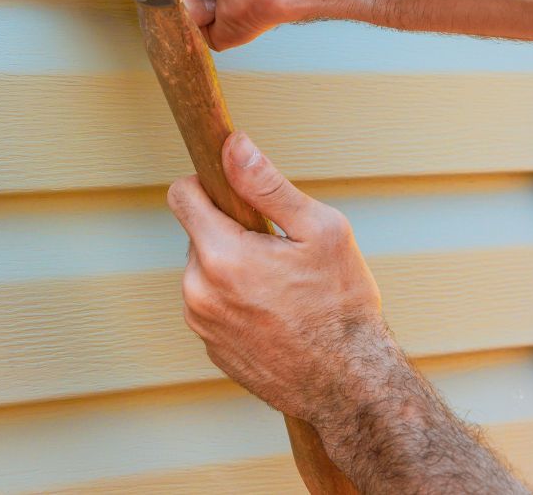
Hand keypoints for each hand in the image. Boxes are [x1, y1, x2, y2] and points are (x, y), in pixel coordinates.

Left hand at [167, 131, 386, 426]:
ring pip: (205, 271)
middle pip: (198, 234)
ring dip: (232, 268)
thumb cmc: (342, 306)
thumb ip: (268, 185)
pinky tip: (274, 314)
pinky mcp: (211, 348)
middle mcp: (198, 291)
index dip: (207, 183)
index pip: (182, 195)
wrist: (351, 386)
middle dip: (230, 232)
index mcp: (221, 256)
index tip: (233, 190)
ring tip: (280, 287)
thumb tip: (233, 145)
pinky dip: (235, 301)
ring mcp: (201, 324)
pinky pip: (213, 305)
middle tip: (276, 251)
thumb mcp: (320, 231)